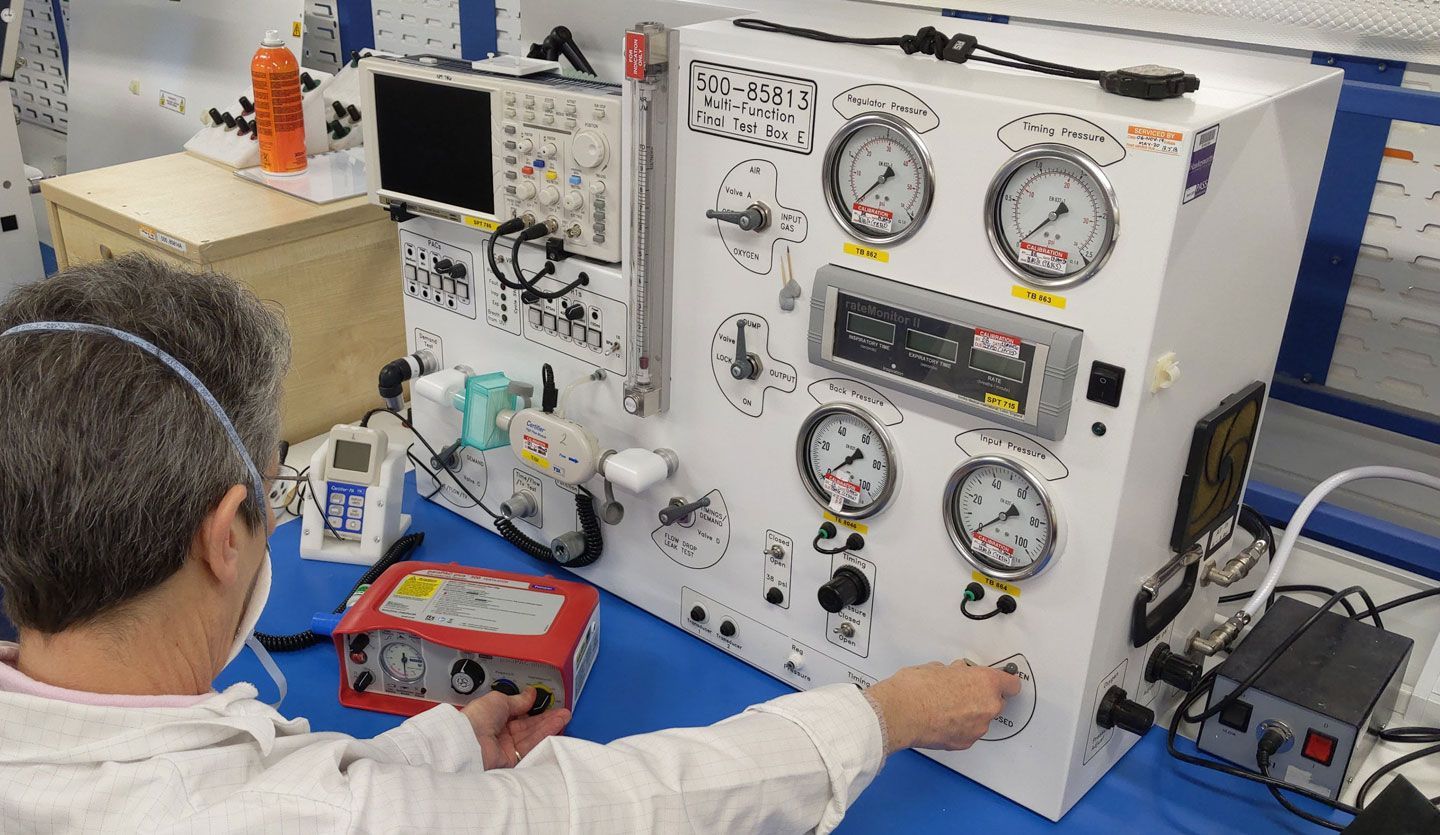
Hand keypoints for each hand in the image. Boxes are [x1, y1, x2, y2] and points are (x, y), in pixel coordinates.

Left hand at [459, 687, 571, 768]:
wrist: (468, 743)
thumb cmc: (476, 719)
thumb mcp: (499, 700)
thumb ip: (518, 700)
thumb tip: (530, 694)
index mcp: (492, 717)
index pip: (517, 712)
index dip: (532, 707)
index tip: (545, 701)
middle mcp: (499, 733)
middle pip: (527, 725)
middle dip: (545, 717)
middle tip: (561, 711)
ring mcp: (506, 747)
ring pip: (532, 735)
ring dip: (549, 725)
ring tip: (564, 717)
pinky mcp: (512, 761)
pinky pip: (531, 747)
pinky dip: (544, 737)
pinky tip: (555, 728)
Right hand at [865, 661, 1020, 753]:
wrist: (900, 713)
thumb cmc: (915, 689)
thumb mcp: (938, 668)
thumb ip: (956, 673)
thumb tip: (956, 675)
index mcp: (985, 682)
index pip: (1011, 683)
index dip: (1003, 682)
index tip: (998, 681)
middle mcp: (988, 706)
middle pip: (997, 702)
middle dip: (982, 697)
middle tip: (961, 691)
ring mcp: (978, 727)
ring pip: (981, 718)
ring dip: (970, 714)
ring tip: (946, 708)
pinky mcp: (965, 743)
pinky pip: (968, 732)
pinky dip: (959, 728)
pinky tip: (942, 720)